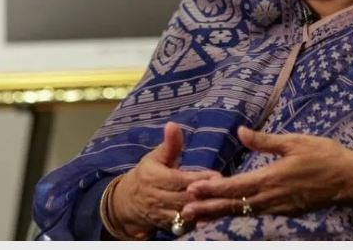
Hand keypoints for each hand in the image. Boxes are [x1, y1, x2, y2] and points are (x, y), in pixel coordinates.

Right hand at [108, 122, 218, 237]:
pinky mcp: (165, 227)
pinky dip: (198, 220)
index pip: (178, 180)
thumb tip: (173, 124)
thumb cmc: (148, 174)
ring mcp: (159, 214)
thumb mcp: (156, 157)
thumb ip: (170, 144)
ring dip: (203, 209)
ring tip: (222, 200)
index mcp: (152, 177)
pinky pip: (184, 226)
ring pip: (184, 214)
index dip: (198, 179)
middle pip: (183, 199)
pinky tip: (212, 212)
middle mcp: (155, 197)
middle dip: (204, 194)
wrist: (128, 203)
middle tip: (225, 188)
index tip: (217, 175)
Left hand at [181, 127, 352, 221]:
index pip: (236, 187)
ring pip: (244, 212)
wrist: (351, 180)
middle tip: (184, 212)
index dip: (212, 190)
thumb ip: (265, 141)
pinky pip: (257, 213)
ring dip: (221, 212)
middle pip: (235, 205)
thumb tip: (240, 133)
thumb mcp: (295, 142)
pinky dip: (240, 212)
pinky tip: (231, 210)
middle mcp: (272, 198)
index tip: (191, 190)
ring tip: (199, 214)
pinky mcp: (287, 211)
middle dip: (208, 208)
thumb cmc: (325, 156)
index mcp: (272, 178)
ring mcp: (279, 207)